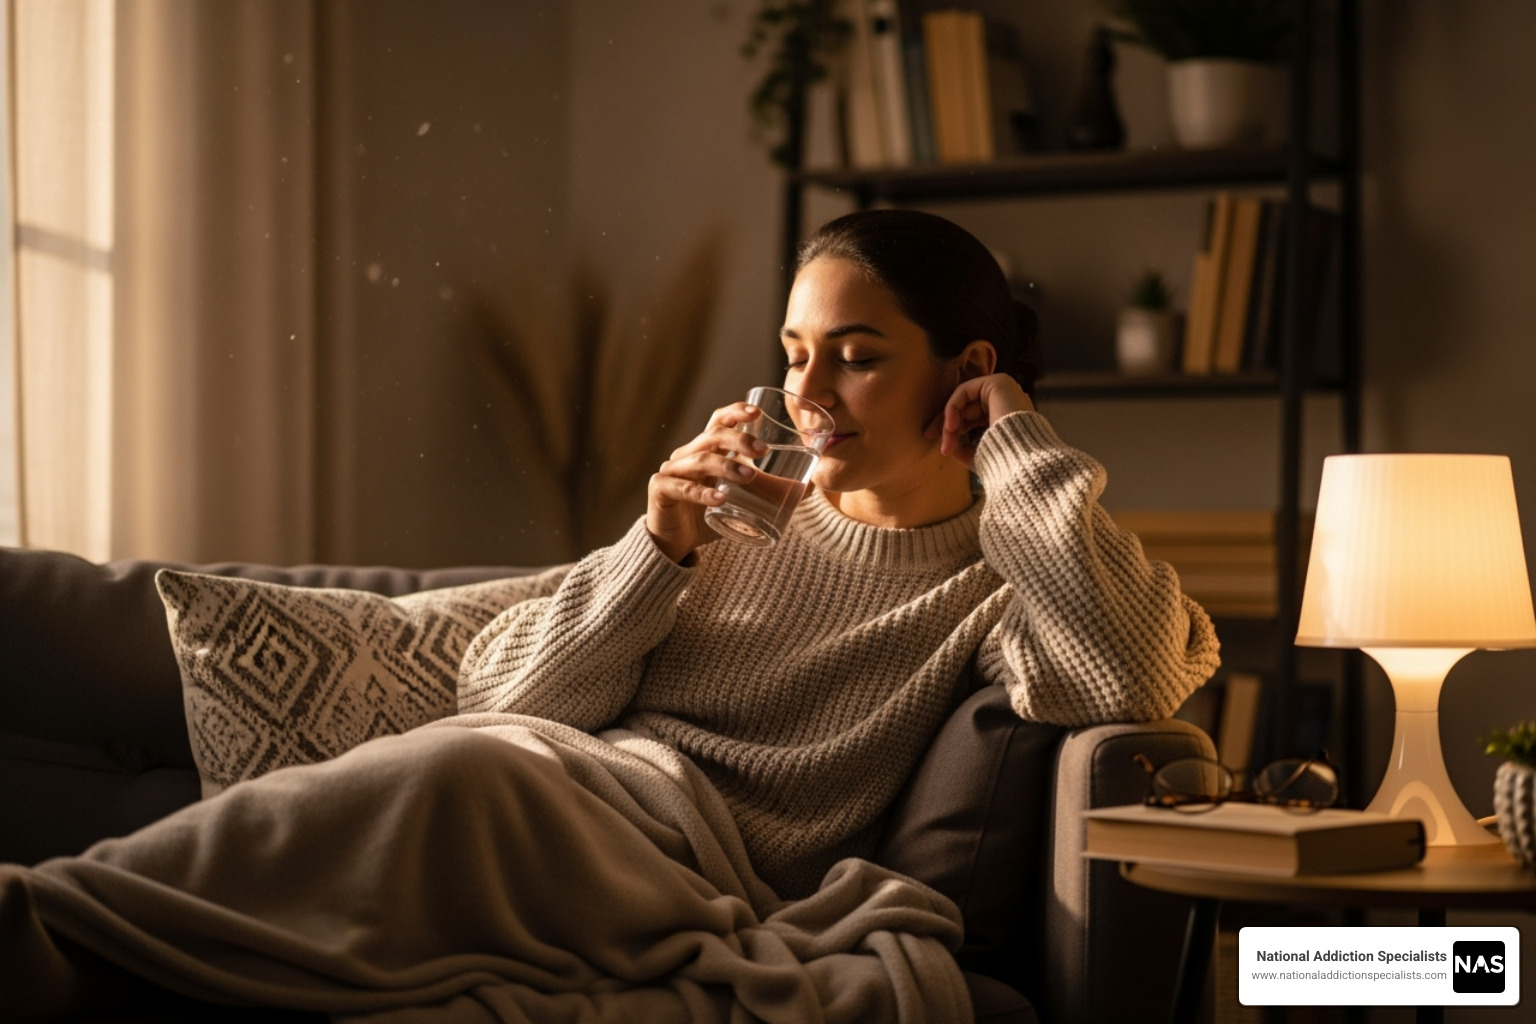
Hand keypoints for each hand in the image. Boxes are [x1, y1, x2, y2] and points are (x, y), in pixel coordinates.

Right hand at [646, 402, 764, 562]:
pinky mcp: (660, 491)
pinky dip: (701, 493)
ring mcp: (671, 471)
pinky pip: (681, 487)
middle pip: (712, 435)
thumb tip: (811, 487)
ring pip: (699, 459)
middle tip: (763, 451)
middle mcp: (686, 455)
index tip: (757, 413)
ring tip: (750, 475)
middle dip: (738, 439)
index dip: (735, 413)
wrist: (674, 545)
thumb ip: (770, 492)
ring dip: (726, 465)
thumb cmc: (708, 518)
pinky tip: (719, 499)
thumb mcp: (742, 501)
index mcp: (705, 450)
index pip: (718, 421)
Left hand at [924, 373, 1034, 469]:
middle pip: (966, 407)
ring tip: (946, 439)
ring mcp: (1004, 389)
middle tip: (929, 435)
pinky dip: (953, 407)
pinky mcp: (998, 382)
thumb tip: (948, 446)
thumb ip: (963, 449)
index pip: (972, 418)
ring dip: (949, 420)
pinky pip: (964, 391)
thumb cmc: (1005, 462)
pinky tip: (951, 426)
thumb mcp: (979, 455)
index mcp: (1005, 417)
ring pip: (963, 399)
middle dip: (946, 423)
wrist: (1023, 459)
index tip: (941, 447)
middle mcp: (1006, 400)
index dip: (953, 430)